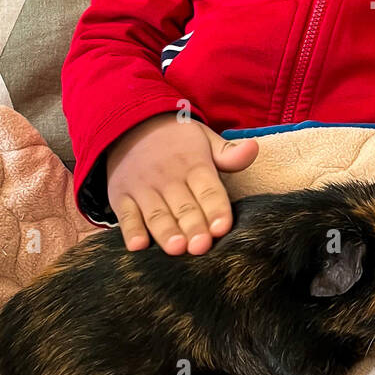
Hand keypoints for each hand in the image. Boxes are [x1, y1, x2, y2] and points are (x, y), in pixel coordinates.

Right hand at [105, 114, 259, 254]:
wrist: (130, 126)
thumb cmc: (177, 142)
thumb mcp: (205, 139)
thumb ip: (229, 153)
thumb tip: (253, 149)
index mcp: (194, 165)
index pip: (208, 189)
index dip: (216, 209)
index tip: (222, 228)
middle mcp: (168, 178)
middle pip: (184, 206)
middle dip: (193, 227)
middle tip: (201, 246)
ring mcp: (143, 188)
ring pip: (156, 214)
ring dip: (166, 232)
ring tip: (176, 248)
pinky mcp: (121, 196)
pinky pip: (126, 215)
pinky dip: (130, 230)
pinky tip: (138, 246)